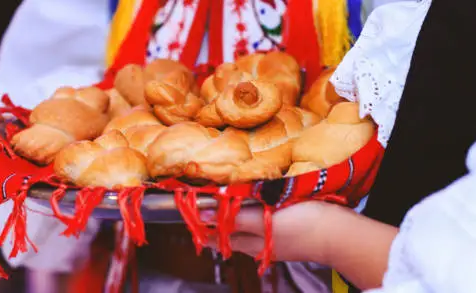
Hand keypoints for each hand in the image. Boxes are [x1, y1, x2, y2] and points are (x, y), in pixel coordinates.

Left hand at [201, 200, 343, 262]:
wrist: (341, 235)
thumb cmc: (303, 225)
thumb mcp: (265, 220)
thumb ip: (234, 218)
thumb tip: (203, 214)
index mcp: (250, 241)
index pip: (217, 235)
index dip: (202, 223)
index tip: (189, 209)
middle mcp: (260, 243)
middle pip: (231, 232)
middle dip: (216, 220)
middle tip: (203, 204)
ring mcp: (275, 238)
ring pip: (247, 227)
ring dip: (234, 216)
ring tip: (223, 202)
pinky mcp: (289, 231)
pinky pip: (263, 223)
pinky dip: (253, 214)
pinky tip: (256, 204)